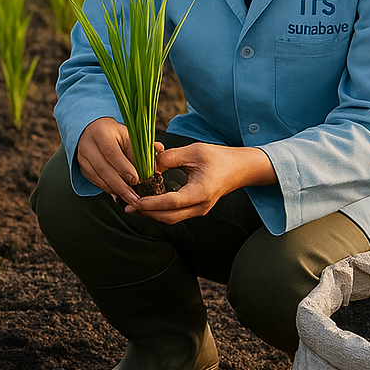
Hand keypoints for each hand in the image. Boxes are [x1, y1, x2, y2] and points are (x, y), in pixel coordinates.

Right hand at [76, 117, 162, 209]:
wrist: (93, 128)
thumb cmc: (114, 133)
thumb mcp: (127, 134)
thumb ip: (140, 145)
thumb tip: (158, 150)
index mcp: (101, 133)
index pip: (112, 153)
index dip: (124, 168)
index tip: (136, 180)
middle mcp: (88, 145)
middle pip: (103, 169)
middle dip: (120, 186)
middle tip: (135, 198)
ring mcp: (82, 156)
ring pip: (98, 177)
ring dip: (114, 190)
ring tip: (129, 199)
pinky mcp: (82, 166)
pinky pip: (94, 181)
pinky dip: (107, 189)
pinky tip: (118, 195)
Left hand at [134, 142, 277, 223]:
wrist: (240, 168)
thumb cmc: (219, 157)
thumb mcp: (194, 151)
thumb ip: (170, 157)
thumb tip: (150, 165)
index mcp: (200, 192)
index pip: (172, 203)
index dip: (152, 203)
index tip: (136, 200)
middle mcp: (200, 206)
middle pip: (169, 216)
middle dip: (147, 213)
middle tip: (128, 205)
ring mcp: (199, 209)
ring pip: (172, 218)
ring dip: (153, 213)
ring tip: (134, 204)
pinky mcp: (196, 208)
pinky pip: (176, 214)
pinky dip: (161, 210)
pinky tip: (149, 202)